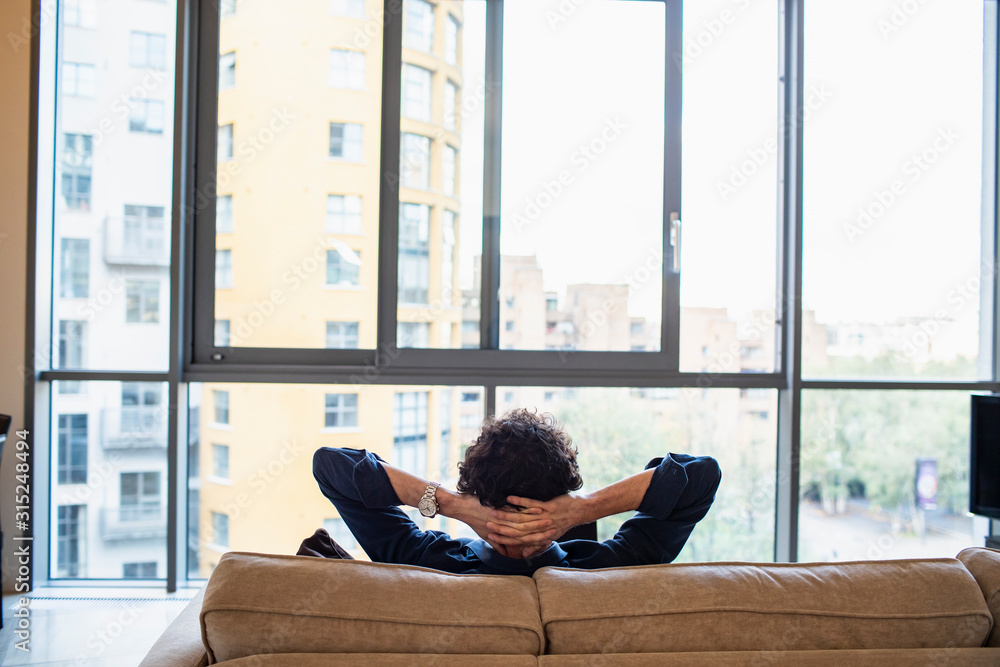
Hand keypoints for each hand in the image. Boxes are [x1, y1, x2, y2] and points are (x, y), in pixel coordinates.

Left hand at [441, 490, 556, 548]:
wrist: (462, 508)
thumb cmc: (475, 521)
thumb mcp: (486, 535)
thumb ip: (497, 545)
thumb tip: (504, 554)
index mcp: (501, 535)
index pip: (521, 541)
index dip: (535, 542)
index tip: (548, 540)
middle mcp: (504, 527)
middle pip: (526, 532)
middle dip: (541, 531)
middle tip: (554, 530)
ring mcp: (502, 516)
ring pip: (524, 520)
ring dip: (538, 520)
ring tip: (550, 519)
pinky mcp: (500, 505)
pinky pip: (515, 507)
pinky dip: (529, 508)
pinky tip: (539, 506)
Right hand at [486, 493, 587, 546]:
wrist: (579, 511)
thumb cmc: (563, 523)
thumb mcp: (549, 536)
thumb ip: (535, 545)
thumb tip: (524, 554)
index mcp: (538, 536)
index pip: (517, 540)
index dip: (503, 538)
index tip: (490, 536)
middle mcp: (539, 529)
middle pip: (516, 530)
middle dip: (500, 527)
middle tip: (487, 524)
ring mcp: (543, 518)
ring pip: (521, 518)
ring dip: (506, 515)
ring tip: (493, 512)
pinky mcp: (547, 507)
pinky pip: (531, 504)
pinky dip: (519, 501)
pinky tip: (508, 498)